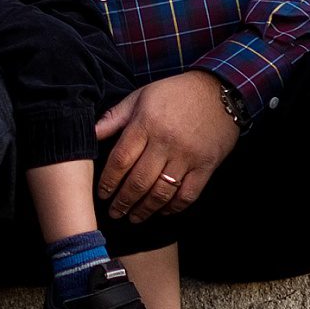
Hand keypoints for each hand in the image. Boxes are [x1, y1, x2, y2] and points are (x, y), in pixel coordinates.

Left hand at [93, 71, 239, 223]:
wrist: (218, 91)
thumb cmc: (175, 93)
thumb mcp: (141, 96)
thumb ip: (115, 117)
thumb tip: (91, 133)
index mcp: (146, 123)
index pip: (120, 159)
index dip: (108, 181)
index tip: (102, 194)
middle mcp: (165, 142)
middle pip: (138, 181)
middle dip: (123, 201)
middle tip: (115, 213)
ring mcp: (187, 156)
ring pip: (161, 192)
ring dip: (145, 209)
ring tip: (134, 217)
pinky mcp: (206, 165)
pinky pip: (188, 194)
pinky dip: (174, 208)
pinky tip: (163, 212)